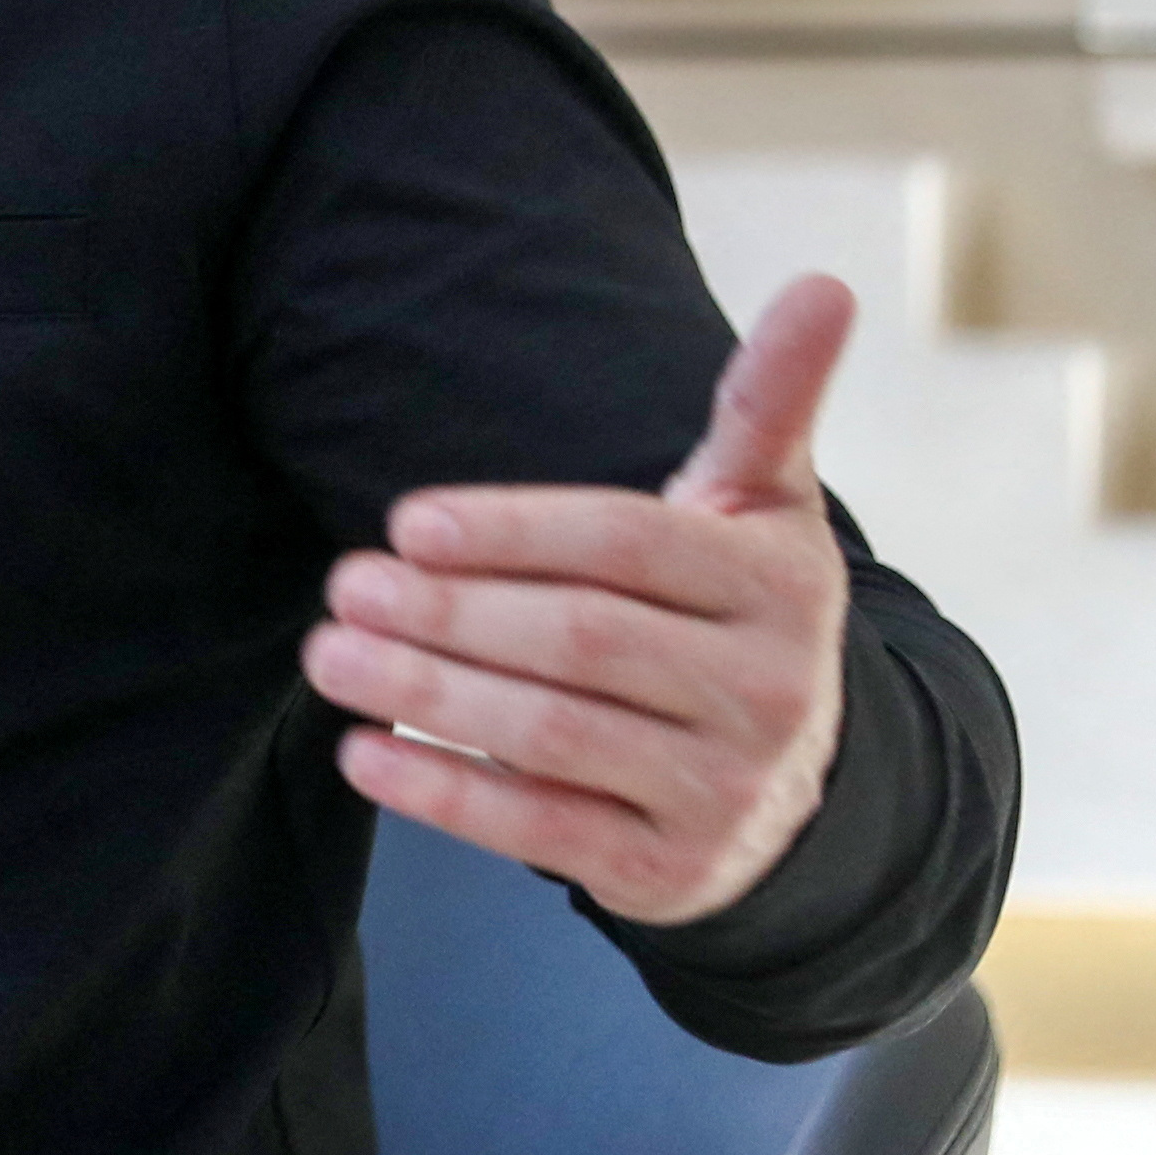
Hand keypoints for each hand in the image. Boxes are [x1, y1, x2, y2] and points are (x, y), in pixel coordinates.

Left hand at [301, 275, 857, 926]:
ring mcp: (722, 791)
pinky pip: (543, 830)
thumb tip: (824, 282)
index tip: (405, 522)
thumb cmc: (736, 606)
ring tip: (331, 656)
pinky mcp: (669, 872)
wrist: (790, 784)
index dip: (512, 531)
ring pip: (551, 734)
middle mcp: (765, 692)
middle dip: (449, 613)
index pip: (627, 545)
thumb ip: (768, 398)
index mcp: (778, 583)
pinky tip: (366, 753)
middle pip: (580, 641)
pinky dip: (445, 793)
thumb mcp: (762, 502)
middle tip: (344, 584)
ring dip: (425, 695)